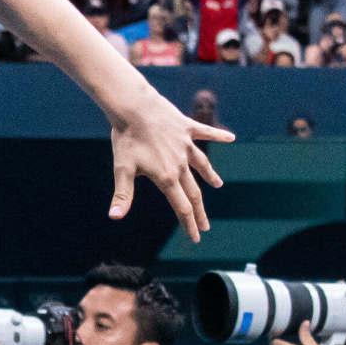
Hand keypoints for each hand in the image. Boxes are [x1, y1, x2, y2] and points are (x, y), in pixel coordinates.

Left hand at [106, 94, 233, 240]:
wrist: (133, 107)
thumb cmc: (126, 138)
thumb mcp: (122, 169)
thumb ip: (122, 195)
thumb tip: (114, 217)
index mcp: (166, 177)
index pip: (181, 207)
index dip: (189, 224)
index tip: (196, 238)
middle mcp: (180, 163)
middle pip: (194, 192)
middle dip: (199, 212)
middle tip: (205, 226)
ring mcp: (185, 145)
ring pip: (202, 164)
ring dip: (210, 176)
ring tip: (217, 185)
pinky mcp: (186, 127)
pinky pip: (206, 133)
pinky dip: (218, 136)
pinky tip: (231, 138)